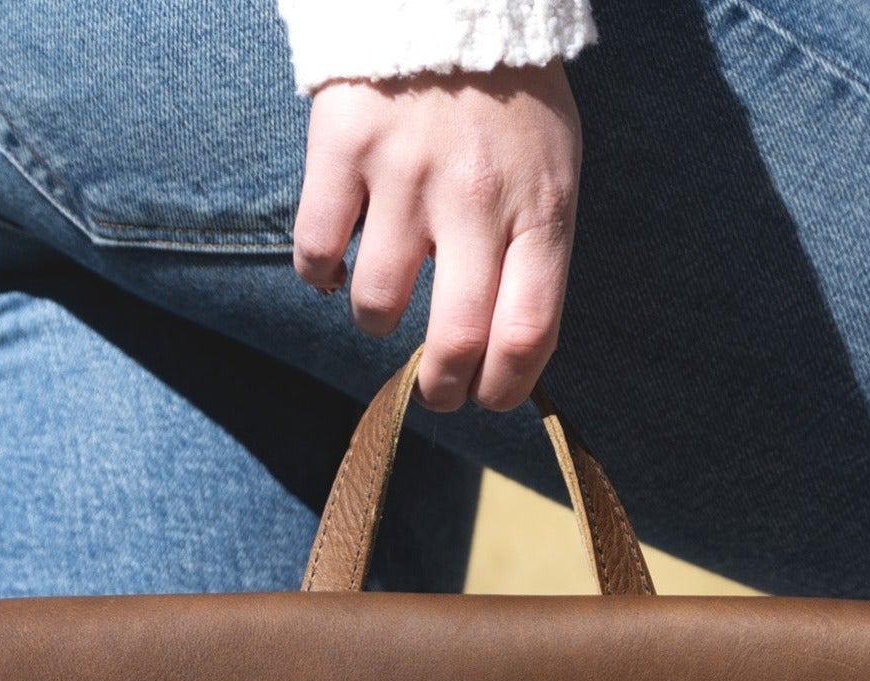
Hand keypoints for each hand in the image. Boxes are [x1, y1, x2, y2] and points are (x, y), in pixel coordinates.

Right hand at [293, 65, 580, 413]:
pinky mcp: (344, 148)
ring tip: (383, 299)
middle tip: (432, 391)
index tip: (487, 396)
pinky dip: (320, 274)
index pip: (527, 334)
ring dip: (376, 322)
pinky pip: (317, 252)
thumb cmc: (508, 95)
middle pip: (455, 340)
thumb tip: (511, 348)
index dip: (505, 387)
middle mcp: (476, 199)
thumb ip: (536, 249)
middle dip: (441, 388)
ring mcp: (406, 174)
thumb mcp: (552, 167)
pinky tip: (335, 262)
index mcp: (539, 207)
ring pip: (377, 306)